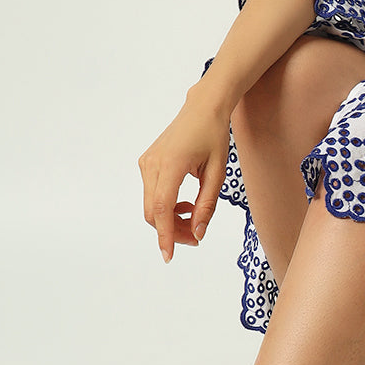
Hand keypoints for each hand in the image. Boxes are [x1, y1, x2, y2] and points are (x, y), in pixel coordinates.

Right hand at [138, 88, 230, 262]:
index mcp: (171, 165)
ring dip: (170, 220)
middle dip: (172, 231)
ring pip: (152, 206)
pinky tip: (185, 204)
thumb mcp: (217, 172)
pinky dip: (167, 207)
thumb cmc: (214, 136)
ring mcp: (146, 163)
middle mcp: (152, 164)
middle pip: (154, 212)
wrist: (203, 108)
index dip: (165, 235)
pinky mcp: (147, 163)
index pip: (162, 209)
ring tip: (194, 217)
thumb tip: (198, 233)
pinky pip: (152, 194)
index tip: (169, 256)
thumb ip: (207, 204)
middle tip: (196, 238)